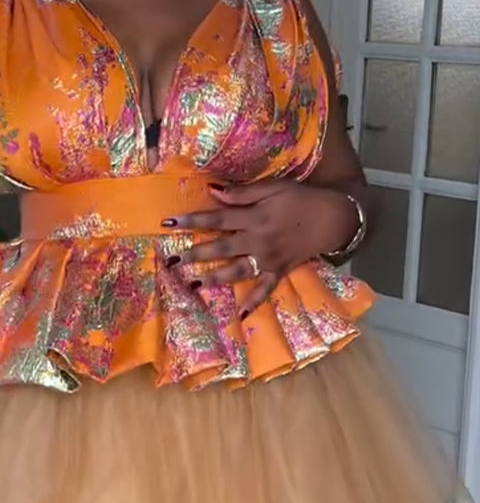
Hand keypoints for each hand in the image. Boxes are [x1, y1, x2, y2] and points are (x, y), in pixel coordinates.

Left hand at [166, 181, 358, 314]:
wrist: (334, 217)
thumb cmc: (302, 198)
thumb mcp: (273, 188)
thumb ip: (243, 193)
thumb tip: (212, 191)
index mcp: (255, 217)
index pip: (217, 218)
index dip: (192, 220)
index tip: (168, 222)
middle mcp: (258, 240)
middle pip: (221, 247)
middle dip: (196, 253)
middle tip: (172, 260)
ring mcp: (268, 259)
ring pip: (237, 271)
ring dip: (215, 277)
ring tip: (193, 283)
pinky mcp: (280, 271)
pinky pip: (266, 289)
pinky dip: (254, 302)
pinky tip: (240, 314)